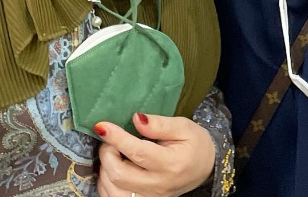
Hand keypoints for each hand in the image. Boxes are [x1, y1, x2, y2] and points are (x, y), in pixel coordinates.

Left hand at [96, 112, 214, 196]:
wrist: (205, 168)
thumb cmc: (195, 144)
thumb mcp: (184, 127)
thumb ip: (160, 124)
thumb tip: (136, 118)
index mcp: (171, 163)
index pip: (138, 152)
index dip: (117, 138)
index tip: (102, 126)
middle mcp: (158, 184)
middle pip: (120, 174)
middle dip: (107, 154)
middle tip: (108, 139)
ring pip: (113, 190)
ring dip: (104, 169)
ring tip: (110, 153)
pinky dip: (106, 184)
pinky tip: (111, 169)